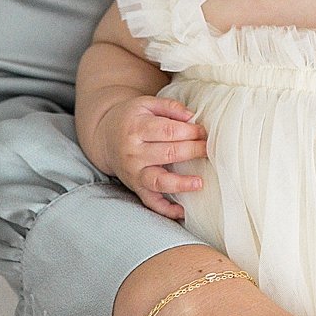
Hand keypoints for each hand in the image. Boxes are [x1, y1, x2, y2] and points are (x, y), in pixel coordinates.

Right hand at [95, 95, 208, 219]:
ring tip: (200, 182)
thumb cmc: (132, 119)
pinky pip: (151, 202)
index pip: (168, 131)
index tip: (205, 132)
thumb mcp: (146, 104)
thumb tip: (191, 116)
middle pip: (168, 153)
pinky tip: (183, 211)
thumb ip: (169, 107)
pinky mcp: (136, 187)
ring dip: (180, 183)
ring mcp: (134, 173)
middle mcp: (133, 153)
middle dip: (193, 151)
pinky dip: (166, 210)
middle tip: (209, 149)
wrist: (105, 138)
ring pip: (158, 181)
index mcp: (136, 129)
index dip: (190, 132)